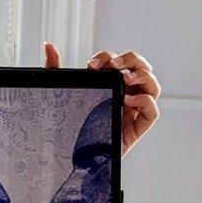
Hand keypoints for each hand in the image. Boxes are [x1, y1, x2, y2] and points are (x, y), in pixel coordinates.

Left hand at [43, 42, 159, 156]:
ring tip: (127, 77)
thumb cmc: (70, 122)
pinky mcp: (137, 128)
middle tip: (114, 64)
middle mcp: (125, 93)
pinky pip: (152, 112)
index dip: (108, 57)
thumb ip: (55, 69)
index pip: (118, 61)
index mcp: (111, 83)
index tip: (91, 65)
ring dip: (143, 76)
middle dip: (131, 59)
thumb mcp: (60, 92)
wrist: (73, 156)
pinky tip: (129, 99)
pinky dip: (145, 101)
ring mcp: (133, 110)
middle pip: (142, 68)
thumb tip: (49, 46)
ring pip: (152, 86)